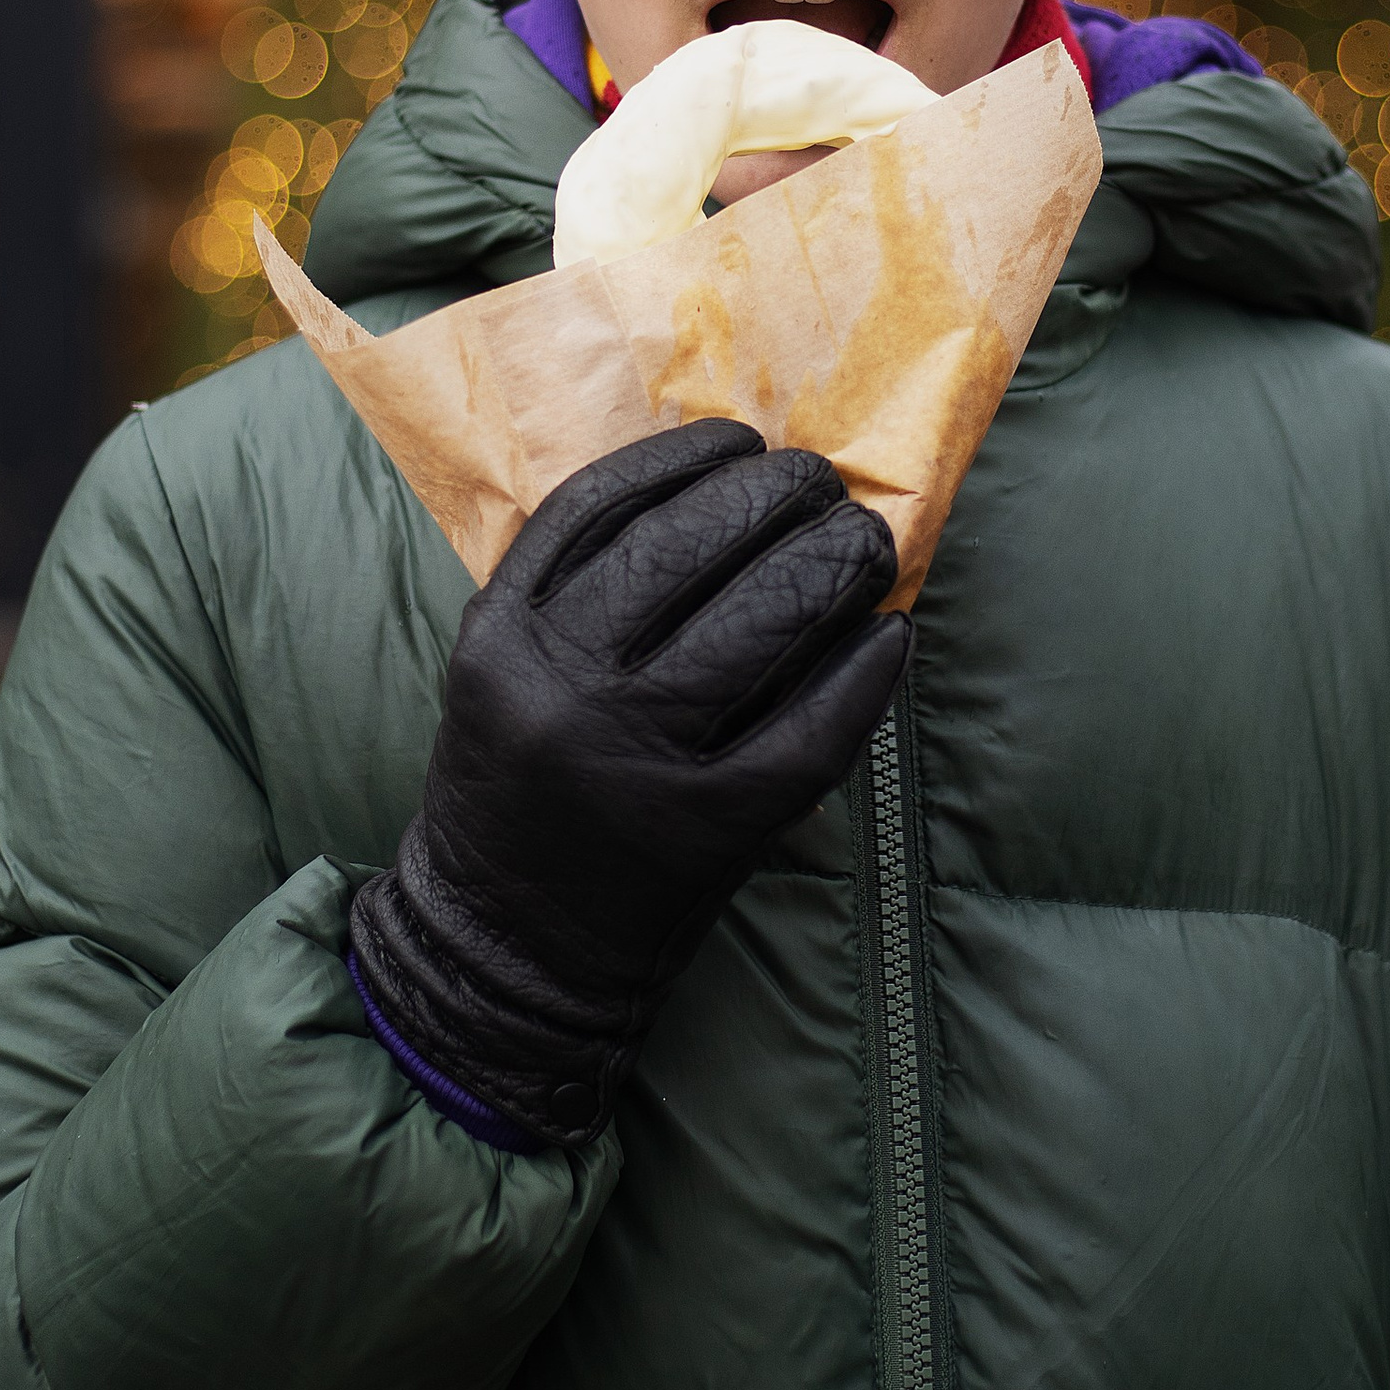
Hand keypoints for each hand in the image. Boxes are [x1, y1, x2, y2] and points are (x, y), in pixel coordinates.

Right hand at [350, 417, 907, 1143]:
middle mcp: (559, 689)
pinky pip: (805, 735)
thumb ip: (573, 591)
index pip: (601, 507)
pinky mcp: (704, 832)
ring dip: (828, 566)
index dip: (683, 458)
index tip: (741, 439)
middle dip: (773, 496)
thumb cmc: (518, 788)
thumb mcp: (505, 673)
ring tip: (864, 542)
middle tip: (823, 484)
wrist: (501, 950)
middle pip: (685, 550)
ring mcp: (634, 762)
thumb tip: (718, 493)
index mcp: (501, 637)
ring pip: (755, 626)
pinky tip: (888, 640)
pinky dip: (859, 678)